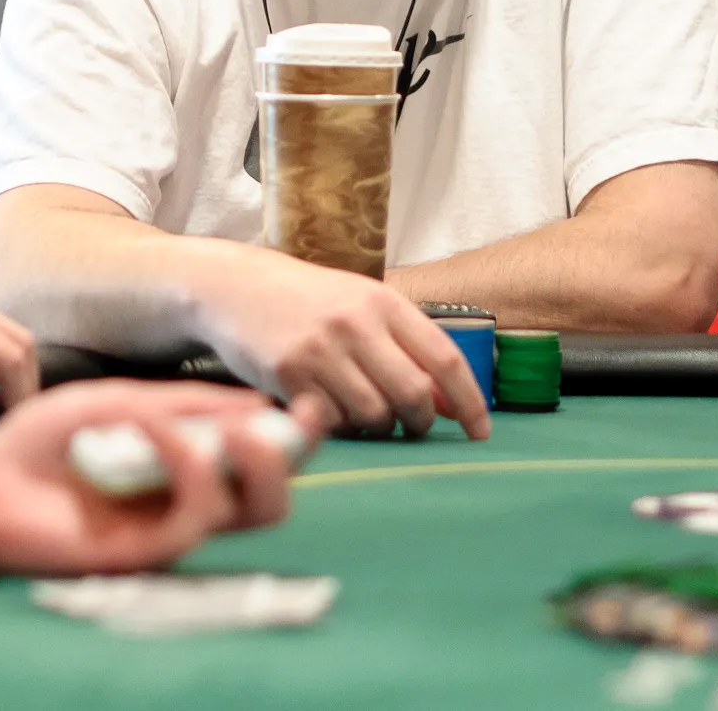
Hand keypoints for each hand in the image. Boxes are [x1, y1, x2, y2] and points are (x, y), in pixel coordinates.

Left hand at [0, 380, 323, 572]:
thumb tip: (257, 399)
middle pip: (272, 495)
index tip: (312, 400)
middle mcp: (192, 497)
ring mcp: (172, 525)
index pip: (263, 456)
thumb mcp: (124, 400)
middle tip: (299, 418)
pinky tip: (155, 427)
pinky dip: (186, 461)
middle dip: (294, 455)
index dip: (298, 434)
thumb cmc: (49, 437)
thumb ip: (187, 403)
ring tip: (237, 428)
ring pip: (251, 512)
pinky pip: (194, 512)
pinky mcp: (147, 550)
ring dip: (255, 461)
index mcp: (192, 460)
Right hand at [196, 248, 490, 440]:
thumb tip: (448, 402)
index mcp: (384, 301)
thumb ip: (404, 343)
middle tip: (413, 427)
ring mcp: (321, 350)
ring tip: (364, 412)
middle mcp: (356, 323)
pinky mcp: (288, 375)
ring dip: (378, 427)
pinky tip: (331, 410)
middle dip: (420, 421)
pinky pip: (333, 423)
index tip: (480, 430)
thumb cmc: (311, 301)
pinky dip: (341, 427)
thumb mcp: (362, 303)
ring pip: (374, 415)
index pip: (444, 357)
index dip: (469, 400)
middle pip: (413, 394)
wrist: (238, 287)